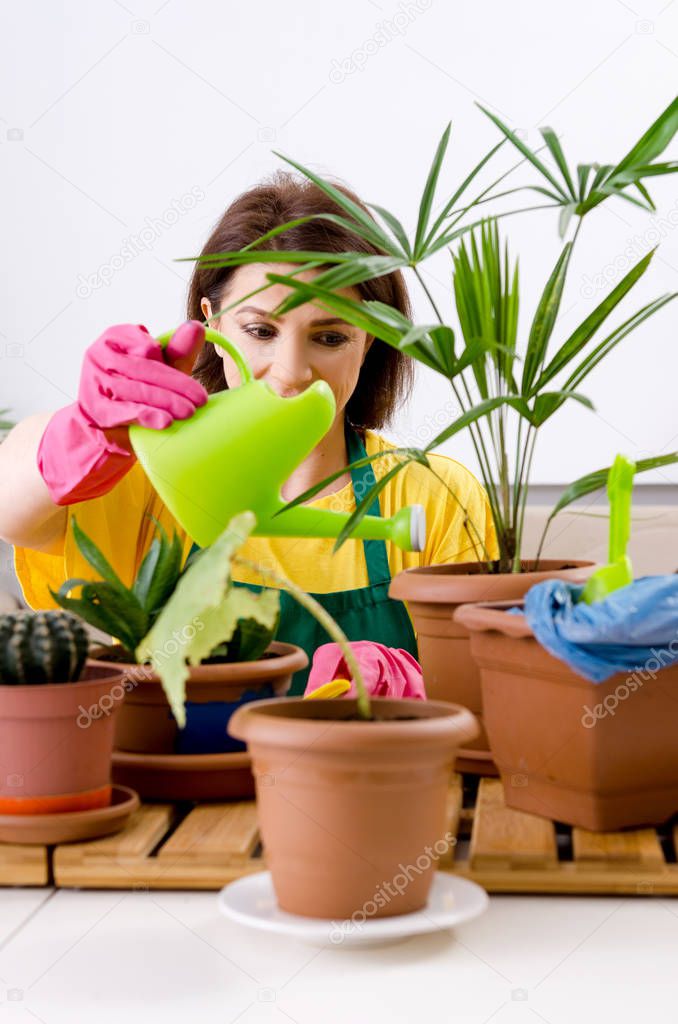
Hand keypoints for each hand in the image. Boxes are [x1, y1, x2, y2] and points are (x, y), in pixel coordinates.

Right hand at [38, 321, 207, 504]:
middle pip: (142, 368)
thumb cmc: (136, 390)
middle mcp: (99, 355)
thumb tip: (196, 328)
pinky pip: (120, 411)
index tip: (193, 381)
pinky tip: (164, 421)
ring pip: (133, 389)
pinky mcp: (93, 407)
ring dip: (165, 401)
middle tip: (200, 399)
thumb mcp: (158, 370)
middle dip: (175, 385)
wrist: (105, 424)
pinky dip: (145, 415)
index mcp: (115, 338)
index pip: (146, 346)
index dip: (171, 361)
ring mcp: (92, 381)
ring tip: (188, 411)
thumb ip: (177, 352)